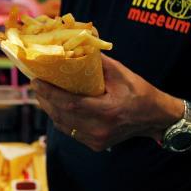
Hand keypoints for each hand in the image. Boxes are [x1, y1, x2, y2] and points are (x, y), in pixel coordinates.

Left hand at [32, 54, 184, 151]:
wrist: (154, 117)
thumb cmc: (139, 92)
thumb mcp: (121, 73)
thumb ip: (98, 62)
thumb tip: (78, 45)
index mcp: (107, 111)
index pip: (70, 104)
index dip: (50, 93)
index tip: (36, 81)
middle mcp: (100, 129)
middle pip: (62, 116)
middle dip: (45, 99)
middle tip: (36, 84)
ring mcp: (97, 140)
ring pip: (63, 125)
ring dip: (50, 109)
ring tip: (43, 93)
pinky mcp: (95, 145)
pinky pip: (71, 131)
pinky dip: (61, 118)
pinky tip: (56, 106)